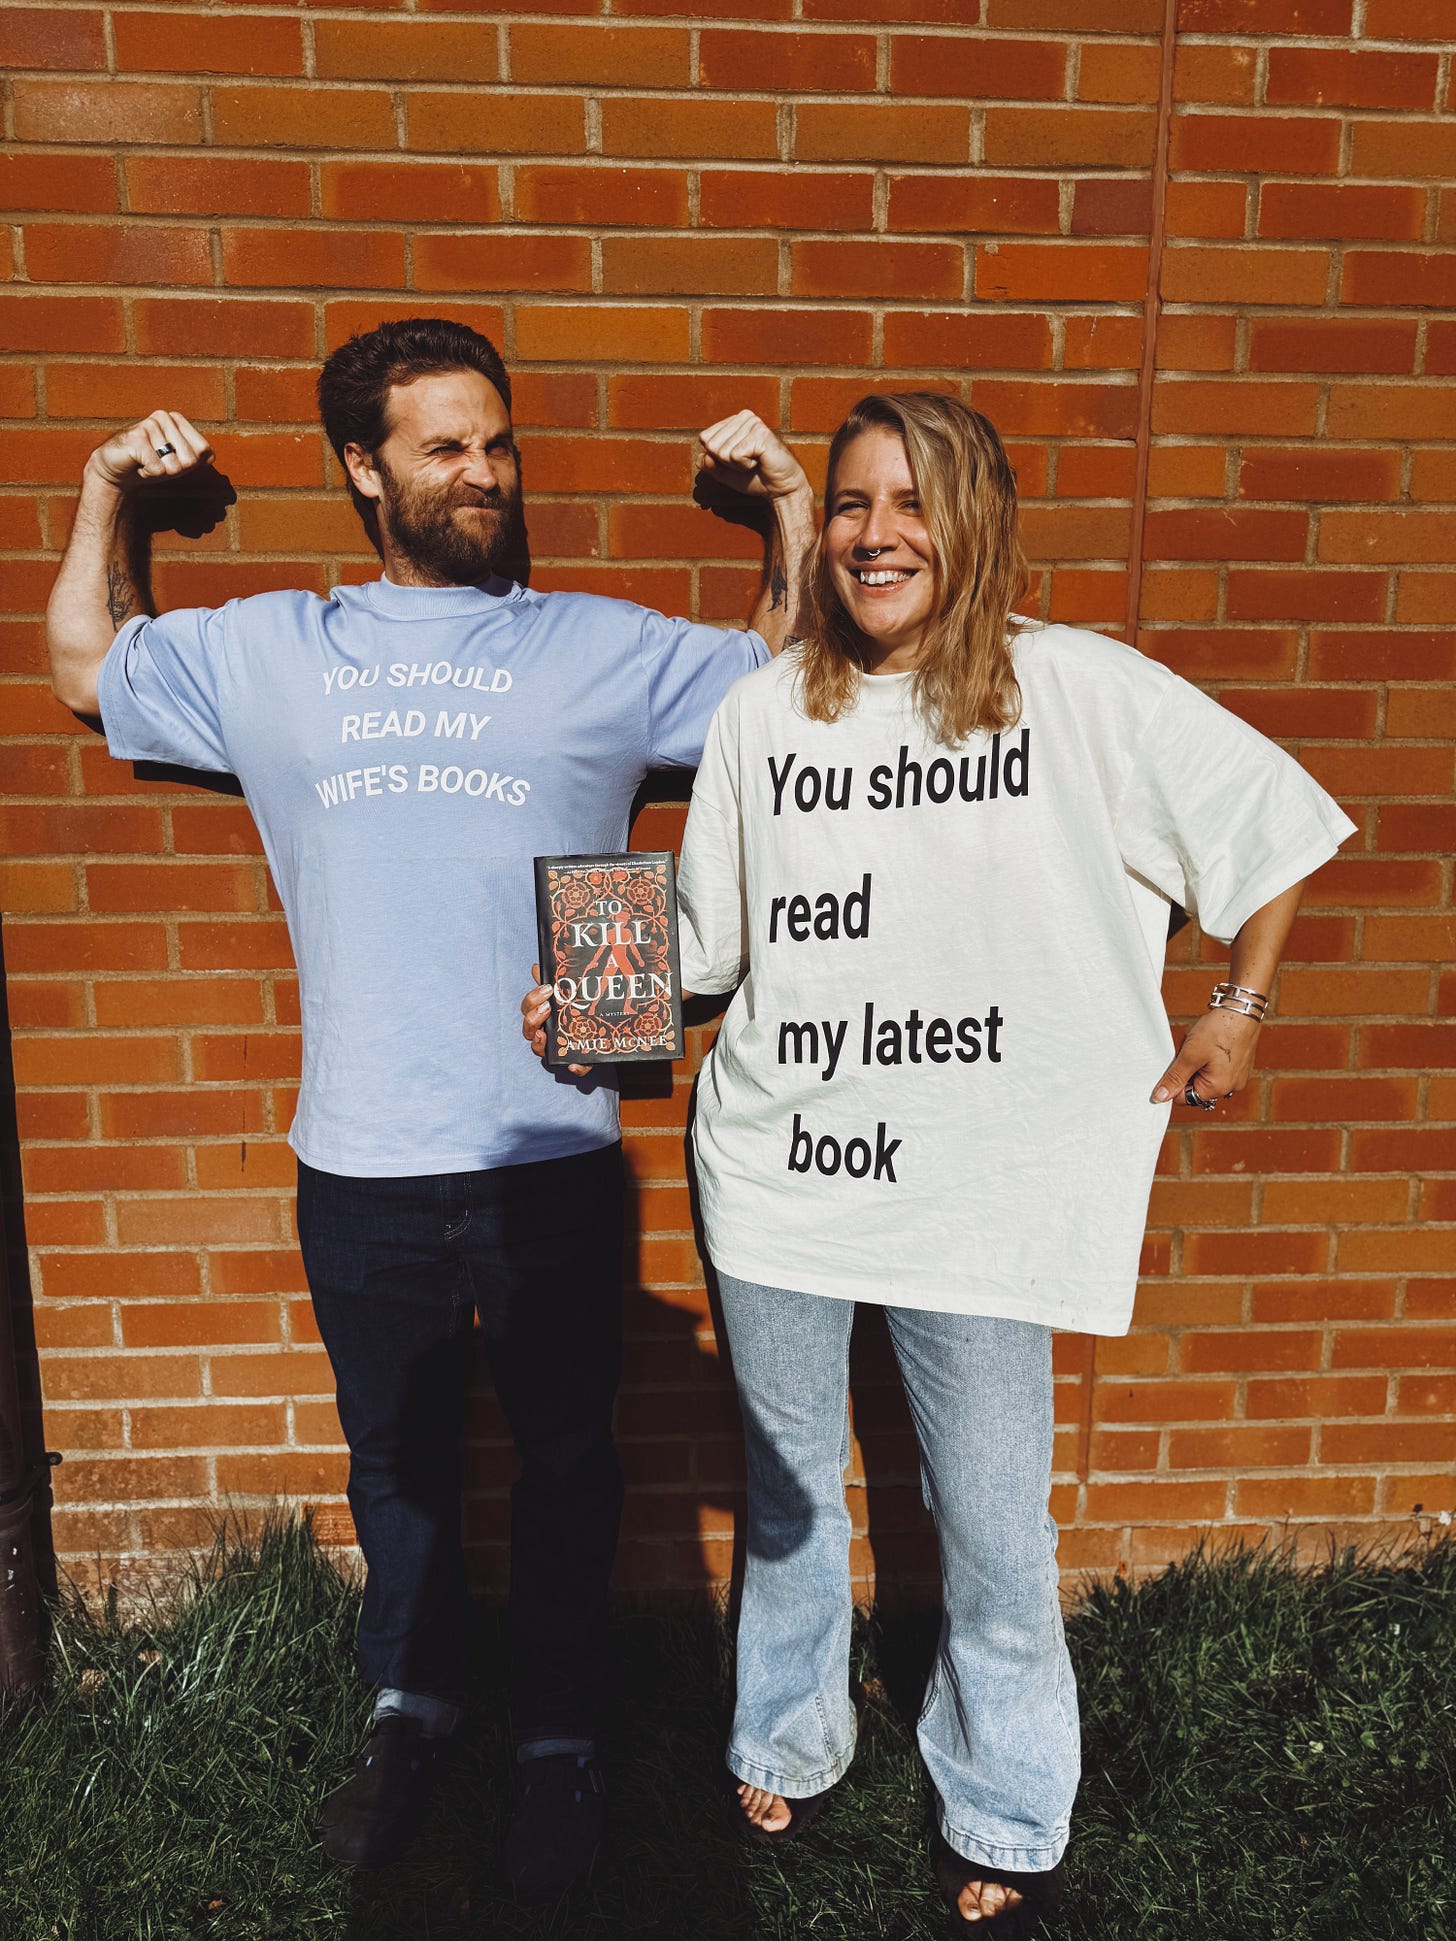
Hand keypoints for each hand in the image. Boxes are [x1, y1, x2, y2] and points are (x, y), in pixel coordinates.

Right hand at [89, 411, 214, 490]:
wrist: (117, 471)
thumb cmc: (150, 464)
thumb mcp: (178, 460)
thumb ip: (197, 456)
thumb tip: (211, 455)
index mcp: (177, 420)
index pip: (204, 450)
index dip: (189, 464)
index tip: (171, 461)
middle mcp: (164, 417)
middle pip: (190, 460)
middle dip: (175, 469)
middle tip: (157, 463)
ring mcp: (150, 425)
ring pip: (174, 466)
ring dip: (159, 472)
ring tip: (146, 462)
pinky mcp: (137, 437)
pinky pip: (158, 468)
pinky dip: (148, 474)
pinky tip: (137, 464)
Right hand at [521, 965, 589, 1076]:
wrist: (610, 1025)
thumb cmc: (581, 1008)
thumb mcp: (570, 993)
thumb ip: (555, 981)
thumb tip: (536, 966)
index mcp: (542, 1016)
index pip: (528, 1009)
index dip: (532, 1001)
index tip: (547, 990)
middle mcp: (545, 1034)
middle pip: (528, 1029)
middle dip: (532, 1018)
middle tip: (546, 1007)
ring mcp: (559, 1049)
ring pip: (539, 1050)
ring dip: (538, 1043)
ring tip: (544, 1033)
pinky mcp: (580, 1061)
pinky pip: (576, 1068)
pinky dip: (575, 1068)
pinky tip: (574, 1065)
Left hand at [696, 411, 808, 502]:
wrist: (779, 489)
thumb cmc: (754, 478)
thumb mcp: (724, 472)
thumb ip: (709, 464)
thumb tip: (701, 457)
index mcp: (734, 421)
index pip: (705, 438)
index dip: (716, 458)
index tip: (737, 461)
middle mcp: (743, 417)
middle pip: (712, 445)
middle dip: (726, 462)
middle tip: (747, 463)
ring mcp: (753, 423)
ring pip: (722, 451)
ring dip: (737, 465)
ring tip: (754, 462)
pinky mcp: (760, 434)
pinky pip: (735, 455)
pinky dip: (744, 466)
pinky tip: (759, 461)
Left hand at [1152, 1008, 1261, 1105]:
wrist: (1243, 1008)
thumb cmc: (1220, 1030)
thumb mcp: (1190, 1055)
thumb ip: (1175, 1078)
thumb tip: (1160, 1098)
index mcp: (1219, 1088)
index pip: (1185, 1098)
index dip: (1175, 1081)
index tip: (1175, 1062)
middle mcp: (1231, 1087)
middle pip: (1196, 1086)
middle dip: (1187, 1069)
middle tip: (1189, 1049)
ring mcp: (1237, 1075)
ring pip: (1205, 1074)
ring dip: (1196, 1062)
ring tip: (1200, 1044)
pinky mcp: (1239, 1064)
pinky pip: (1216, 1067)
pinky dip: (1208, 1056)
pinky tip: (1210, 1042)